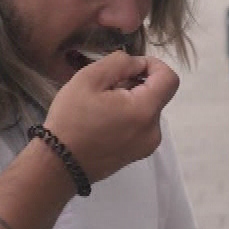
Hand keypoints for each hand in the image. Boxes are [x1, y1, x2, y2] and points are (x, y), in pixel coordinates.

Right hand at [42, 52, 179, 182]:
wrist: (58, 165)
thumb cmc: (70, 120)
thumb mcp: (88, 79)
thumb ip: (119, 63)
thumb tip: (138, 64)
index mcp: (145, 111)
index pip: (170, 79)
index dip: (154, 65)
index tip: (131, 66)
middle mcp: (154, 131)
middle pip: (157, 94)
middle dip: (136, 83)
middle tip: (105, 87)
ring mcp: (147, 146)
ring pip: (148, 110)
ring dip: (131, 100)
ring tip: (101, 106)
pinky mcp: (138, 154)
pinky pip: (141, 126)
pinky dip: (128, 116)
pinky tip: (104, 120)